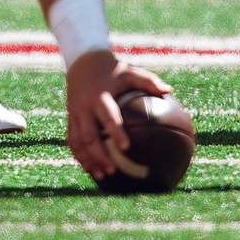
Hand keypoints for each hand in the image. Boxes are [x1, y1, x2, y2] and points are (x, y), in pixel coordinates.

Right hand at [64, 51, 171, 183]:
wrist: (83, 63)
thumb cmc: (113, 70)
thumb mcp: (129, 72)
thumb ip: (148, 81)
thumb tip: (169, 91)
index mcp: (99, 96)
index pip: (107, 116)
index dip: (115, 131)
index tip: (126, 147)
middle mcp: (84, 107)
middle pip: (89, 135)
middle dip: (100, 154)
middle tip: (114, 169)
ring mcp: (75, 114)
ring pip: (77, 142)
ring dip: (88, 160)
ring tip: (102, 176)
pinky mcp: (71, 119)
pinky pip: (72, 141)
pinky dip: (80, 156)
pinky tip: (91, 169)